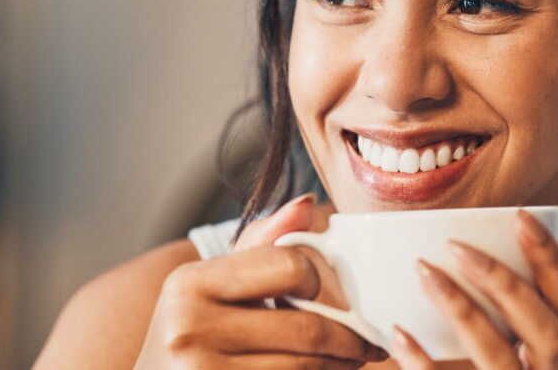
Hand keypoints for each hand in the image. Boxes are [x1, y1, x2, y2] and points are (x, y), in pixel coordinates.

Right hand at [133, 194, 387, 368]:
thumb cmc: (193, 327)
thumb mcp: (216, 280)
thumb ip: (263, 241)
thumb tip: (309, 205)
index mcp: (190, 283)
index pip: (291, 267)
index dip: (317, 280)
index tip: (323, 291)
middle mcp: (189, 329)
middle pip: (307, 328)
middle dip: (349, 337)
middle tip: (368, 341)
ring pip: (305, 366)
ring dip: (340, 364)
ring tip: (354, 357)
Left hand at [390, 209, 557, 369]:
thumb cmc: (501, 369)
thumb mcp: (521, 348)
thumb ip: (507, 310)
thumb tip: (458, 252)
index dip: (551, 257)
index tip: (520, 217)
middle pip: (544, 329)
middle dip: (504, 283)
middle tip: (458, 247)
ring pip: (497, 356)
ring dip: (462, 310)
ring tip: (426, 272)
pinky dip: (424, 364)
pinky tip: (400, 335)